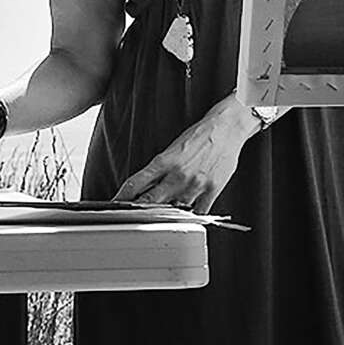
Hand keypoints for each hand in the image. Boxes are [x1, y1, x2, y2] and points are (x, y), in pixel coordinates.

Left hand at [113, 97, 255, 212]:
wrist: (227, 128)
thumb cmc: (201, 135)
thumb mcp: (174, 147)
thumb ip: (160, 168)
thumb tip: (145, 185)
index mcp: (165, 160)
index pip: (136, 183)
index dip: (122, 196)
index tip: (116, 203)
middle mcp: (178, 174)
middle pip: (150, 201)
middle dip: (138, 210)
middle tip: (131, 216)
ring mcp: (195, 185)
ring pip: (173, 209)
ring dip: (164, 214)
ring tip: (159, 217)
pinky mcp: (212, 190)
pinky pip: (197, 212)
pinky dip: (189, 215)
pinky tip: (185, 215)